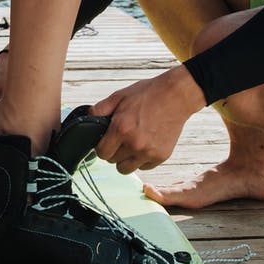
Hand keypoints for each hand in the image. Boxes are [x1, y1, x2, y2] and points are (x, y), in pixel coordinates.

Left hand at [92, 66, 206, 173]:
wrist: (176, 96)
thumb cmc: (148, 94)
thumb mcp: (119, 96)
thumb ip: (100, 109)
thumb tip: (87, 118)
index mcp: (121, 129)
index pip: (101, 153)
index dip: (101, 147)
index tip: (106, 141)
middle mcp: (134, 144)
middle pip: (112, 162)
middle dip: (113, 151)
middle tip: (120, 139)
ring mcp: (149, 152)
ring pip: (126, 169)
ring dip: (125, 159)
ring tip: (131, 145)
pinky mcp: (161, 156)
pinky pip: (143, 167)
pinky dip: (141, 159)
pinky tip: (145, 144)